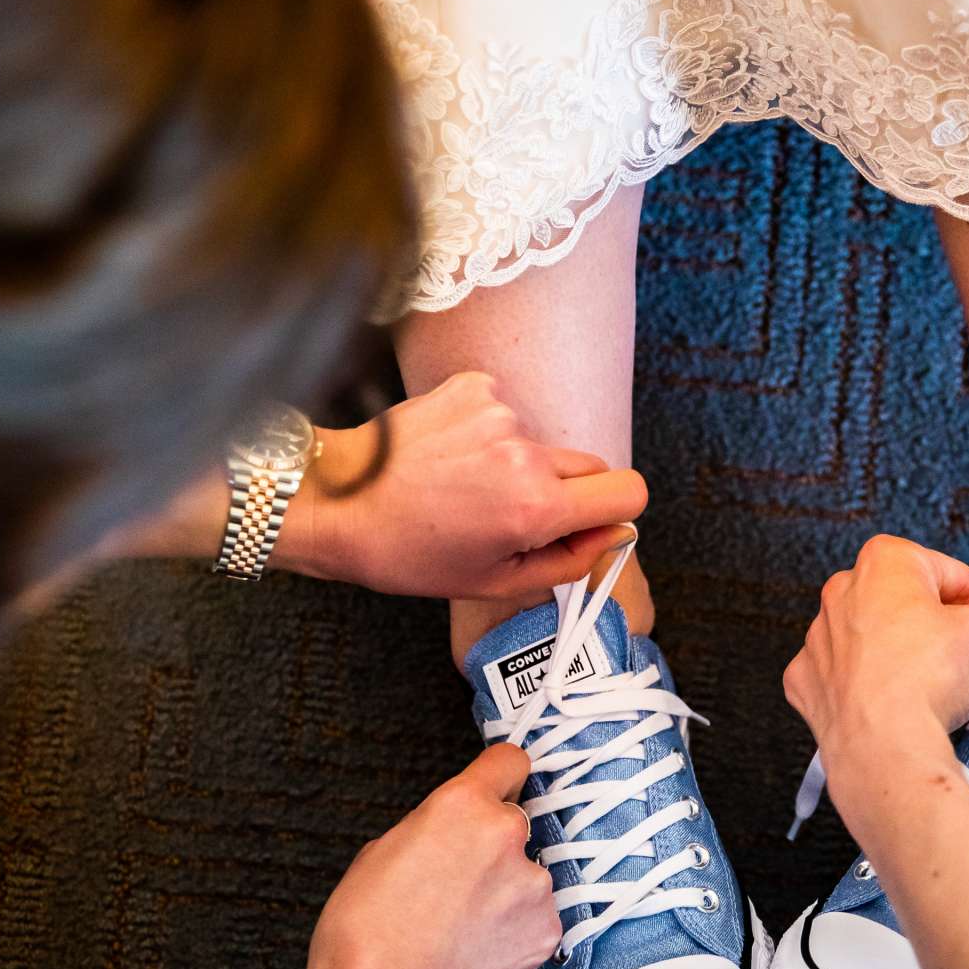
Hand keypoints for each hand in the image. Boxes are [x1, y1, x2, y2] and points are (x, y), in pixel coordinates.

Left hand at [285, 372, 647, 599]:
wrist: (338, 501)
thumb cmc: (408, 552)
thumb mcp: (497, 580)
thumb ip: (570, 560)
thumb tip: (614, 533)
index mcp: (536, 506)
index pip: (630, 492)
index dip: (615, 511)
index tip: (588, 521)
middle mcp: (526, 451)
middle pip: (590, 466)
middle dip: (565, 492)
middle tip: (512, 513)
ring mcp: (499, 413)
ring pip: (543, 443)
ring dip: (520, 463)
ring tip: (466, 486)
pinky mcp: (475, 387)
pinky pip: (509, 414)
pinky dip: (489, 435)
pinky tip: (452, 456)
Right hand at [304, 744, 559, 968]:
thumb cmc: (366, 930)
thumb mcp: (383, 849)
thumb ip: (433, 829)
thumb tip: (451, 837)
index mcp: (462, 804)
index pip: (508, 763)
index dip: (498, 779)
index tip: (496, 790)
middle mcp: (507, 835)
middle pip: (514, 827)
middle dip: (491, 849)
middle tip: (455, 885)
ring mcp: (533, 886)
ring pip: (526, 878)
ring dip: (505, 894)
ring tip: (461, 930)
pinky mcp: (546, 932)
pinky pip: (535, 920)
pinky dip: (514, 933)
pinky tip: (477, 951)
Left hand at [783, 535, 968, 763]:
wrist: (884, 745)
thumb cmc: (927, 677)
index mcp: (884, 562)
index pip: (948, 572)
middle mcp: (842, 590)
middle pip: (905, 599)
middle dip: (941, 620)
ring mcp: (819, 636)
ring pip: (871, 633)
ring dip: (901, 648)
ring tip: (933, 678)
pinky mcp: (806, 678)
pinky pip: (844, 669)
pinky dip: (867, 678)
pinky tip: (892, 697)